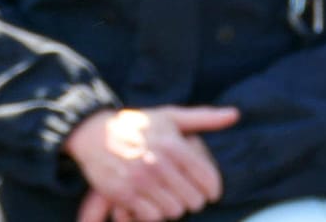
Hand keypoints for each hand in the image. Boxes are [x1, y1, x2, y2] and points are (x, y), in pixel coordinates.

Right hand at [65, 106, 237, 220]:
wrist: (90, 132)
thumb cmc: (135, 125)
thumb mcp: (168, 117)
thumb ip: (203, 118)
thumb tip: (235, 114)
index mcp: (173, 145)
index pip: (210, 182)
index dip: (211, 189)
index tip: (203, 188)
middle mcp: (157, 163)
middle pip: (194, 201)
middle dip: (190, 198)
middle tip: (179, 190)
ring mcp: (139, 179)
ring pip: (174, 211)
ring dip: (171, 206)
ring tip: (162, 193)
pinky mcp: (122, 193)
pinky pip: (152, 216)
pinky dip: (152, 212)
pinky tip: (147, 199)